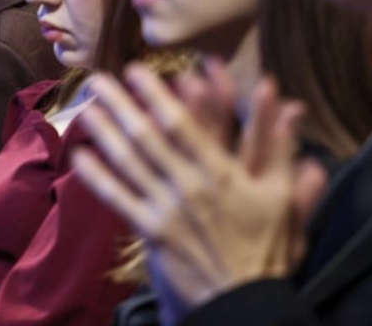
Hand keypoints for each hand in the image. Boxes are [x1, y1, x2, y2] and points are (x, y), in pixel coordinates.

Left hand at [71, 63, 327, 311]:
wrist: (244, 301)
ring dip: (104, 133)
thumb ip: (282, 147)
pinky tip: (79, 156)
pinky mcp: (150, 231)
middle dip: (120, 105)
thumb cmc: (265, 247)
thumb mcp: (281, 195)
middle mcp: (187, 185)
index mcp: (220, 172)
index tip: (136, 70)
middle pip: (146, 137)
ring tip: (85, 107)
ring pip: (127, 162)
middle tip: (97, 79)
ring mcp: (165, 208)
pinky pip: (118, 199)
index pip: (183, 124)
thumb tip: (292, 105)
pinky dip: (96, 177)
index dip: (157, 95)